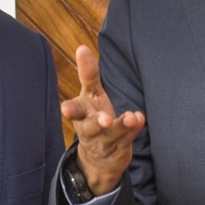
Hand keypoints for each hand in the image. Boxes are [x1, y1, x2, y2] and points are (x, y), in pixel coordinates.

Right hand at [60, 45, 143, 195]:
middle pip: (90, 128)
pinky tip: (139, 119)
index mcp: (80, 114)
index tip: (66, 109)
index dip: (70, 109)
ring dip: (121, 126)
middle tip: (105, 119)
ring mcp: (104, 141)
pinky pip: (127, 139)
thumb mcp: (90, 95)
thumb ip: (88, 73)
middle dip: (97, 123)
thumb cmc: (93, 116)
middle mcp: (89, 129)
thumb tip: (82, 47)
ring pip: (111, 135)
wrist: (99, 157)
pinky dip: (134, 129)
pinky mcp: (119, 148)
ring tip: (131, 117)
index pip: (74, 110)